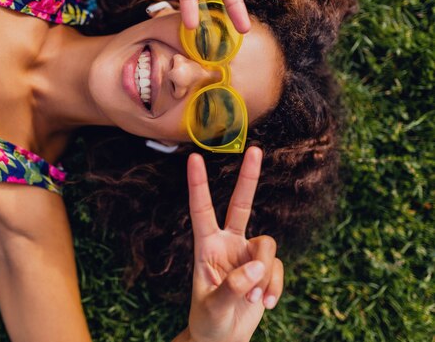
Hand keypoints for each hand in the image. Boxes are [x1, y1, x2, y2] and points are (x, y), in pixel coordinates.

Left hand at [185, 147, 282, 341]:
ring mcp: (248, 255)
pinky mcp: (264, 269)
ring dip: (266, 275)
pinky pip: (277, 268)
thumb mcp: (213, 307)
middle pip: (241, 204)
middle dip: (249, 177)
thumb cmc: (208, 321)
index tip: (193, 157)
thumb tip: (258, 265)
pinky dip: (274, 287)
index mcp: (205, 246)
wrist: (223, 339)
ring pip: (268, 245)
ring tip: (256, 301)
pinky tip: (266, 305)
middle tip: (256, 149)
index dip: (198, 184)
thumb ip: (234, 286)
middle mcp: (228, 243)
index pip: (201, 210)